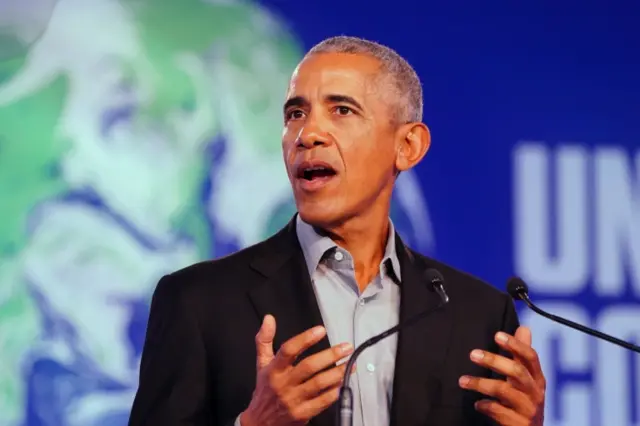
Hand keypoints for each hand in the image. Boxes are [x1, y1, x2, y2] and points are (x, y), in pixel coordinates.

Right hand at [240, 315, 354, 425]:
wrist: (259, 422)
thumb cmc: (264, 389)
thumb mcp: (261, 363)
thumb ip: (264, 340)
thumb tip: (269, 319)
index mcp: (274, 369)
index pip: (288, 350)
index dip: (305, 339)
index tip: (321, 330)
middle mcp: (283, 384)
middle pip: (309, 366)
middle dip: (330, 355)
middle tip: (346, 348)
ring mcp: (293, 400)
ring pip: (319, 383)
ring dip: (338, 372)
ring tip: (351, 364)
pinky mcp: (302, 413)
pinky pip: (323, 401)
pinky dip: (335, 391)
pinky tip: (343, 383)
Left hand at [458, 326, 545, 424]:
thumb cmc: (524, 401)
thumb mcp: (526, 379)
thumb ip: (521, 355)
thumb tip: (524, 328)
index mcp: (537, 379)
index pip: (530, 357)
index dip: (515, 345)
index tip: (497, 335)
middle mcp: (535, 393)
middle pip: (517, 372)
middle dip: (494, 361)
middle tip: (473, 354)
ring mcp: (528, 410)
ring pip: (504, 391)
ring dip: (480, 383)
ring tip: (462, 381)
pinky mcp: (518, 424)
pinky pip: (498, 412)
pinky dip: (485, 405)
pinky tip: (476, 403)